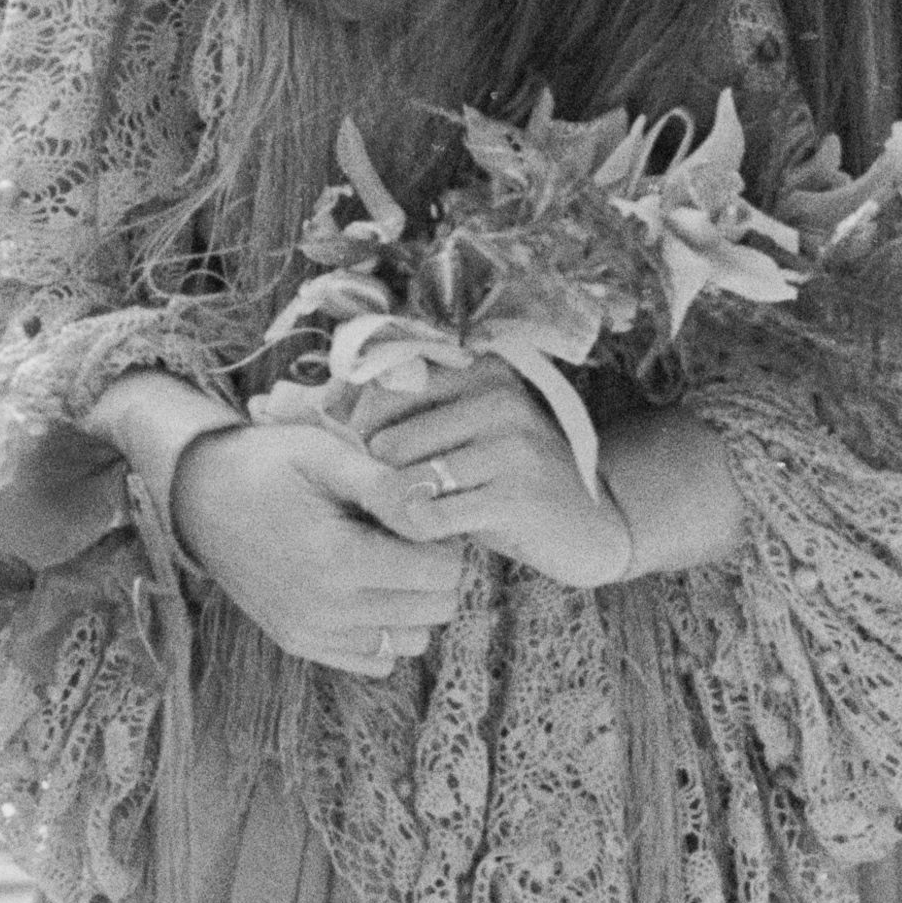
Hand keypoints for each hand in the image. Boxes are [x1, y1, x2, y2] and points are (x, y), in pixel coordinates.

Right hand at [168, 419, 467, 676]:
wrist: (199, 496)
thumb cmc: (269, 465)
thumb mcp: (325, 453)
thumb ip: (385, 485)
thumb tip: (435, 513)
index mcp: (336, 559)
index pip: (442, 573)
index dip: (444, 540)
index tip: (417, 517)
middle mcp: (325, 610)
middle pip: (435, 609)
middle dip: (434, 571)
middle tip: (405, 535)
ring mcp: (311, 634)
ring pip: (413, 640)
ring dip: (414, 603)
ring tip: (385, 560)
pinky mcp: (300, 644)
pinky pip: (377, 660)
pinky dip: (385, 630)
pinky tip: (365, 589)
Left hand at [361, 358, 648, 591]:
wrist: (590, 524)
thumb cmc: (511, 477)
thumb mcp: (470, 431)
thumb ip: (412, 415)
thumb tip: (311, 407)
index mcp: (482, 370)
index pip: (384, 390)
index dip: (362, 431)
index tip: (372, 459)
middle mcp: (498, 398)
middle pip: (389, 439)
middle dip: (377, 475)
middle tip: (385, 497)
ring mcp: (511, 445)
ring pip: (408, 478)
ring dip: (397, 506)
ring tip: (407, 515)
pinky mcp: (516, 495)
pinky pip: (433, 515)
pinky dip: (420, 529)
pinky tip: (430, 532)